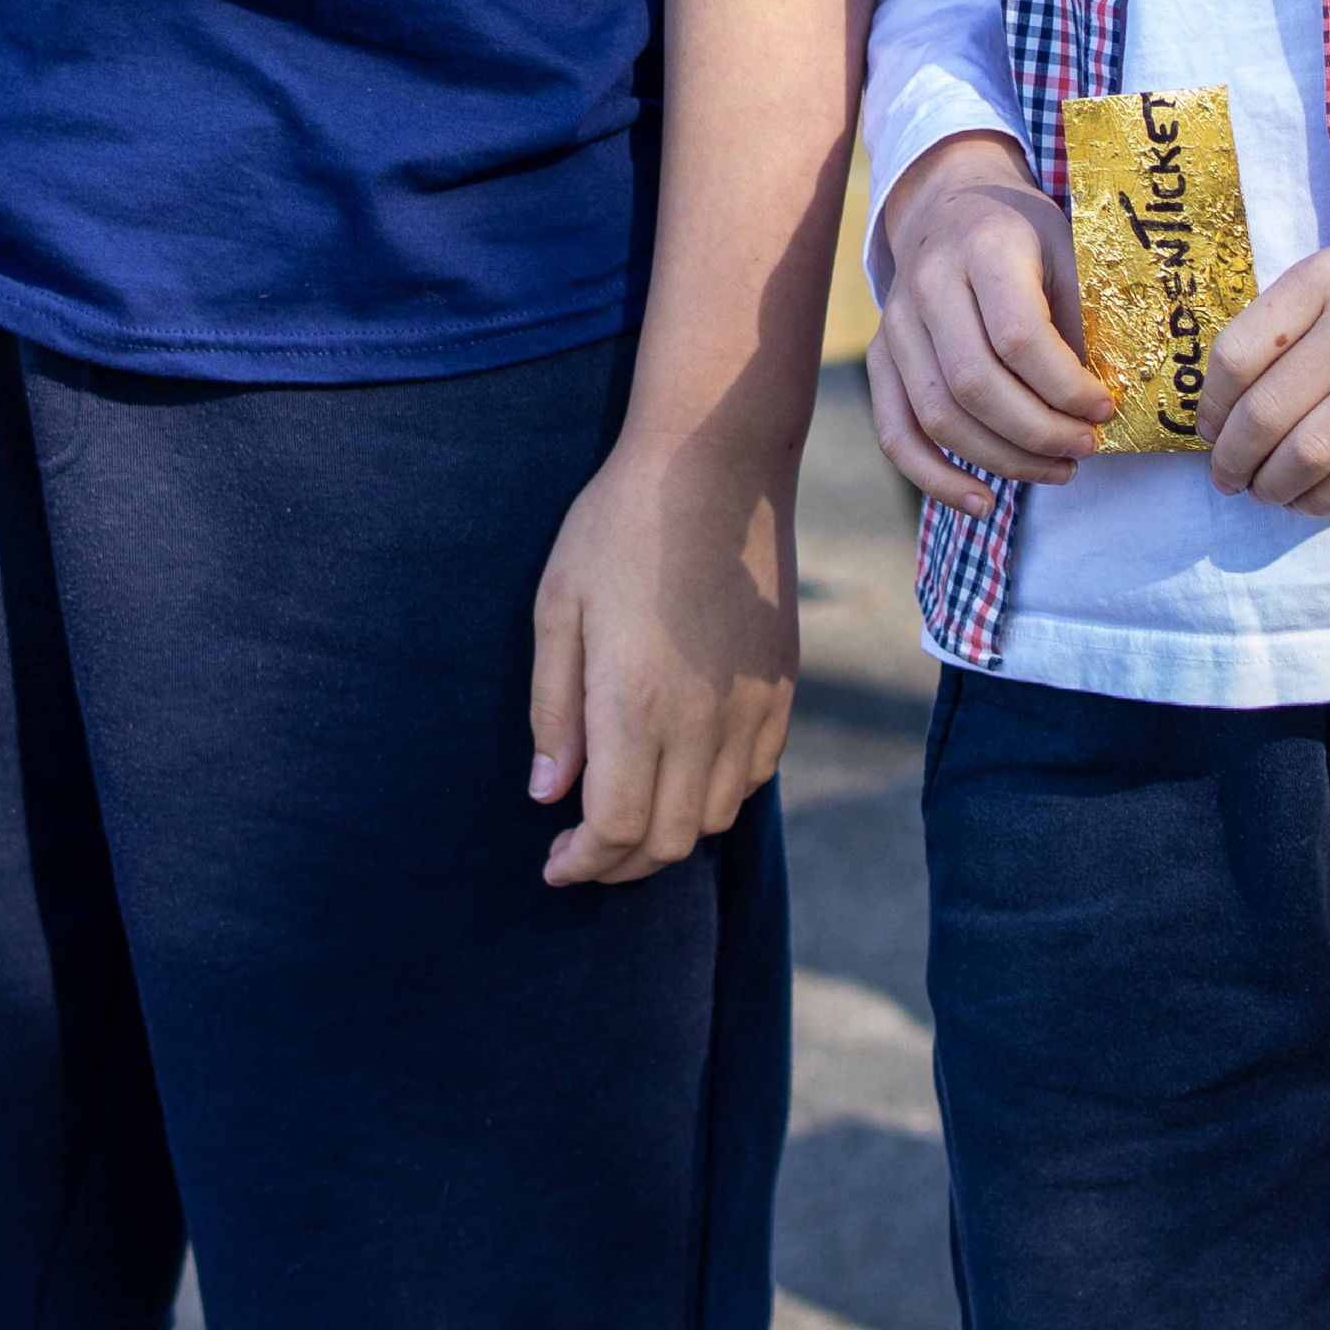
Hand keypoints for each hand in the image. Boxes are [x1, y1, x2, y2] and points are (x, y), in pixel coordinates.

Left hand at [527, 437, 799, 888]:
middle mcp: (702, 722)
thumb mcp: (558, 608)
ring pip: (715, 817)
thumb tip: (547, 793)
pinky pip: (754, 775)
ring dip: (668, 832)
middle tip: (583, 849)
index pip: (615, 830)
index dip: (582, 863)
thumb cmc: (620, 527)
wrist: (716, 466)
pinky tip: (683, 768)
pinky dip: (716, 794)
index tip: (554, 863)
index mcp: (634, 706)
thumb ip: (553, 710)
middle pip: (667, 841)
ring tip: (630, 810)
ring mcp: (751, 708)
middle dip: (618, 862)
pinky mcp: (781, 688)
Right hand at [865, 132, 1113, 517]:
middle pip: (976, 384)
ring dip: (1003, 460)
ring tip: (1057, 471)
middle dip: (1039, 433)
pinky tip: (980, 503)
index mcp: (984, 248)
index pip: (1020, 337)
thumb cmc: (1024, 235)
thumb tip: (1101, 407)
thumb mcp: (1066, 251)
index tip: (1106, 409)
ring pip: (939, 416)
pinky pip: (896, 432)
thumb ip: (1079, 319)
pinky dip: (934, 478)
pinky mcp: (880, 359)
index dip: (1066, 387)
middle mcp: (929, 284)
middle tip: (1086, 449)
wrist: (949, 206)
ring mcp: (895, 325)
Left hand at [1204, 202, 1329, 515]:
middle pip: (1265, 414)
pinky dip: (1321, 500)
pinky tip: (1310, 499)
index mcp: (1324, 279)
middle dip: (1232, 461)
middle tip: (1226, 479)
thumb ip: (1290, 322)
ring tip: (1265, 493)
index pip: (1235, 356)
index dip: (1211, 409)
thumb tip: (1228, 403)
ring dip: (1272, 487)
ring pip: (1308, 454)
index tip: (1207, 433)